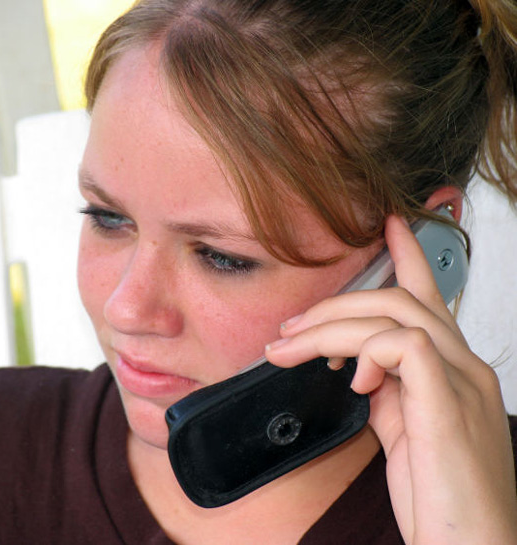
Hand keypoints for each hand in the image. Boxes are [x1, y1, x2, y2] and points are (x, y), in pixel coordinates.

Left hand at [266, 215, 516, 543]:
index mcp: (454, 370)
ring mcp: (463, 382)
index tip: (389, 226)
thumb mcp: (404, 429)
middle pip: (399, 299)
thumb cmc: (440, 497)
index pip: (431, 297)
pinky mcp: (449, 403)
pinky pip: (404, 346)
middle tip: (290, 328)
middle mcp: (465, 367)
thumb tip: (357, 363)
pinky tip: (352, 380)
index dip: (410, 255)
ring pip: (393, 314)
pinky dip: (365, 353)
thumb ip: (386, 388)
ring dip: (329, 327)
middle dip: (334, 305)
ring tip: (291, 349)